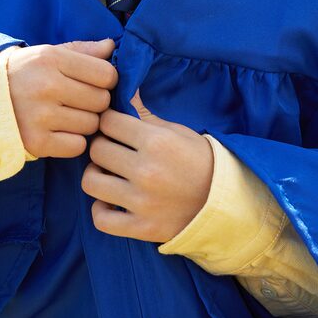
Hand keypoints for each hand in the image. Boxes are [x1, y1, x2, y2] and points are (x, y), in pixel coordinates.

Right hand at [6, 38, 117, 158]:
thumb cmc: (22, 75)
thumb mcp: (47, 54)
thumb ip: (82, 51)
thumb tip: (111, 46)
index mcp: (51, 59)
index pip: (106, 74)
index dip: (106, 80)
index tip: (93, 83)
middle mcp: (46, 86)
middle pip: (101, 101)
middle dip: (95, 102)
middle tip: (77, 101)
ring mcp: (40, 116)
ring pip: (92, 125)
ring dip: (84, 123)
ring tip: (65, 115)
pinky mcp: (36, 142)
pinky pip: (77, 146)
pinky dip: (72, 141)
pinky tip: (58, 132)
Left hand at [81, 88, 214, 241]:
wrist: (227, 201)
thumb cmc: (201, 161)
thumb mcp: (177, 131)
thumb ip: (145, 115)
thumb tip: (124, 89)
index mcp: (157, 142)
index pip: (108, 122)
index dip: (109, 122)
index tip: (115, 128)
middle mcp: (146, 171)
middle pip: (97, 149)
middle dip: (103, 146)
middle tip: (113, 151)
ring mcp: (142, 202)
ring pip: (91, 182)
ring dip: (96, 175)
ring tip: (108, 175)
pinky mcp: (142, 227)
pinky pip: (101, 219)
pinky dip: (101, 209)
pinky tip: (111, 202)